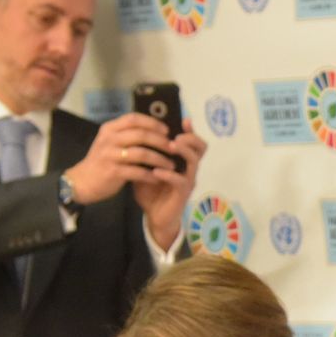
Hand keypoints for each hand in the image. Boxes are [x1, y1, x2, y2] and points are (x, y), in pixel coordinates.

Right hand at [63, 113, 206, 247]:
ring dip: (160, 159)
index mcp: (109, 129)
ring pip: (142, 153)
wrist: (83, 181)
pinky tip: (160, 178)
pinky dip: (151, 175)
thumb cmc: (102, 160)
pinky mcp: (113, 172)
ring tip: (172, 165)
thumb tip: (155, 129)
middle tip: (175, 148)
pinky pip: (138, 172)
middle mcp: (109, 139)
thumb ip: (127, 135)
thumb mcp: (111, 142)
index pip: (134, 119)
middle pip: (141, 135)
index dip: (153, 123)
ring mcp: (110, 155)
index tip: (167, 130)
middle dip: (161, 142)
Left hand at [132, 118, 205, 249]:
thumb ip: (145, 153)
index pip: (192, 141)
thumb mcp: (146, 167)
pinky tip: (156, 172)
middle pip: (201, 148)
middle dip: (190, 138)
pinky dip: (168, 175)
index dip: (190, 130)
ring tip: (170, 147)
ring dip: (183, 152)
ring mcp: (188, 180)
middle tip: (176, 136)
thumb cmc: (151, 190)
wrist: (155, 216)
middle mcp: (189, 168)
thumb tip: (134, 133)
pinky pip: (180, 181)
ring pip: (193, 161)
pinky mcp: (183, 193)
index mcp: (181, 160)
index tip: (184, 120)